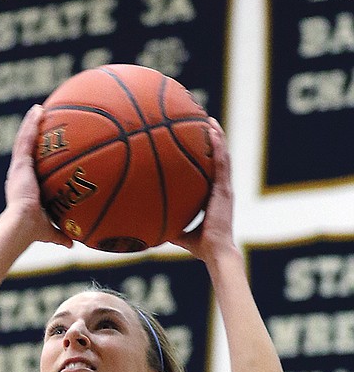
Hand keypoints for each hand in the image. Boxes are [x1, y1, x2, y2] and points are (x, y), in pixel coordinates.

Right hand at [4, 105, 72, 248]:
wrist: (21, 226)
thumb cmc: (32, 231)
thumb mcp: (49, 230)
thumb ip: (60, 234)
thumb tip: (73, 244)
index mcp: (23, 187)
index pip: (29, 167)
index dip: (33, 156)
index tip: (41, 147)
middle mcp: (18, 175)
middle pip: (25, 149)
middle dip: (31, 134)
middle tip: (40, 120)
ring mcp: (18, 169)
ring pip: (24, 140)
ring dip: (31, 124)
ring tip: (38, 109)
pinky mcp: (19, 164)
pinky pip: (26, 139)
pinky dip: (31, 125)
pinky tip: (38, 111)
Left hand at [170, 117, 234, 260]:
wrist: (215, 252)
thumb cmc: (200, 247)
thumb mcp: (180, 232)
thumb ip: (169, 224)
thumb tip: (147, 225)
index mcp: (214, 196)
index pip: (211, 171)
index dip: (207, 155)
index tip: (199, 141)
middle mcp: (221, 189)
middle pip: (218, 158)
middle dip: (213, 139)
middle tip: (203, 122)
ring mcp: (224, 189)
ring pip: (222, 156)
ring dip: (217, 136)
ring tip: (208, 119)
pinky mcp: (224, 190)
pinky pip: (221, 163)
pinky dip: (218, 147)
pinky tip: (212, 132)